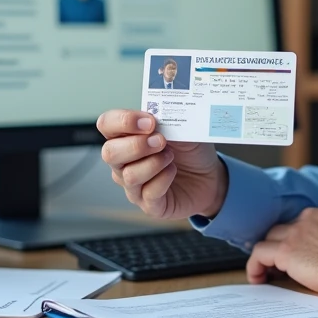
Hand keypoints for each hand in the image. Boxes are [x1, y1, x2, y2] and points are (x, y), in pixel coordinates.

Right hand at [97, 110, 226, 219]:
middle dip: (136, 145)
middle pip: (109, 153)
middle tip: (161, 140)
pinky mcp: (149, 205)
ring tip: (171, 156)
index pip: (107, 124)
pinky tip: (173, 171)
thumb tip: (161, 112)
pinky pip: (148, 193)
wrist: (210, 176)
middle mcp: (124, 163)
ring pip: (129, 175)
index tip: (149, 121)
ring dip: (154, 162)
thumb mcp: (183, 127)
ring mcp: (134, 186)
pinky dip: (164, 179)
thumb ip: (168, 119)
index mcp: (127, 137)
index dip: (122, 121)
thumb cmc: (191, 152)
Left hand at [246, 201, 317, 293]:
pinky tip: (258, 278)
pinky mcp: (286, 251)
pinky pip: (259, 253)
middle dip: (285, 242)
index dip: (305, 236)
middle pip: (288, 227)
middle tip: (286, 263)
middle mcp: (312, 216)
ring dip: (269, 253)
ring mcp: (297, 232)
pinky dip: (256, 265)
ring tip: (269, 271)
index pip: (311, 220)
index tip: (306, 251)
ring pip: (272, 237)